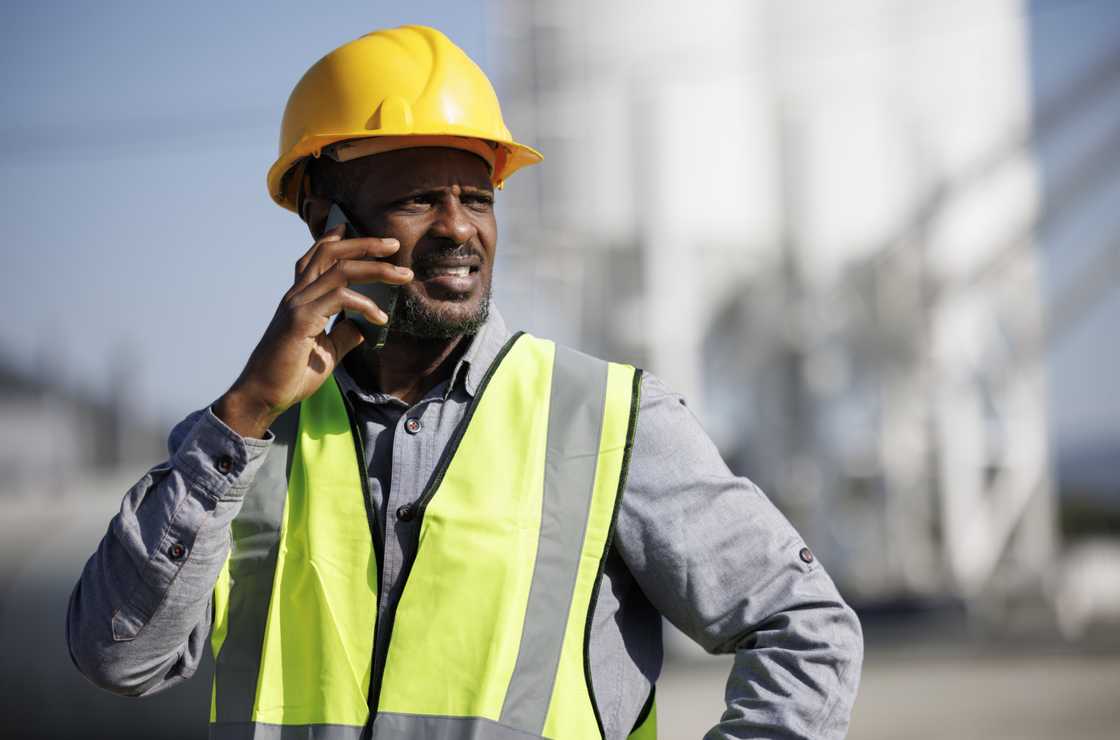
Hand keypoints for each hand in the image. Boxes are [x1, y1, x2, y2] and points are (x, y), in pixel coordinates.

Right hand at [214, 225, 412, 438]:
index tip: (353, 227)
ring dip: (376, 268)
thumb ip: (345, 334)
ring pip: (340, 269)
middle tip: (395, 245)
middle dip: (365, 245)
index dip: (334, 239)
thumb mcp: (328, 351)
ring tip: (403, 276)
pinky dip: (365, 304)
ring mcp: (297, 304)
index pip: (316, 257)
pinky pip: (340, 298)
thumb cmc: (291, 375)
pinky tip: (381, 318)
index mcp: (300, 299)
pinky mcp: (301, 319)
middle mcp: (297, 295)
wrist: (264, 396)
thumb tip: (366, 325)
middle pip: (330, 253)